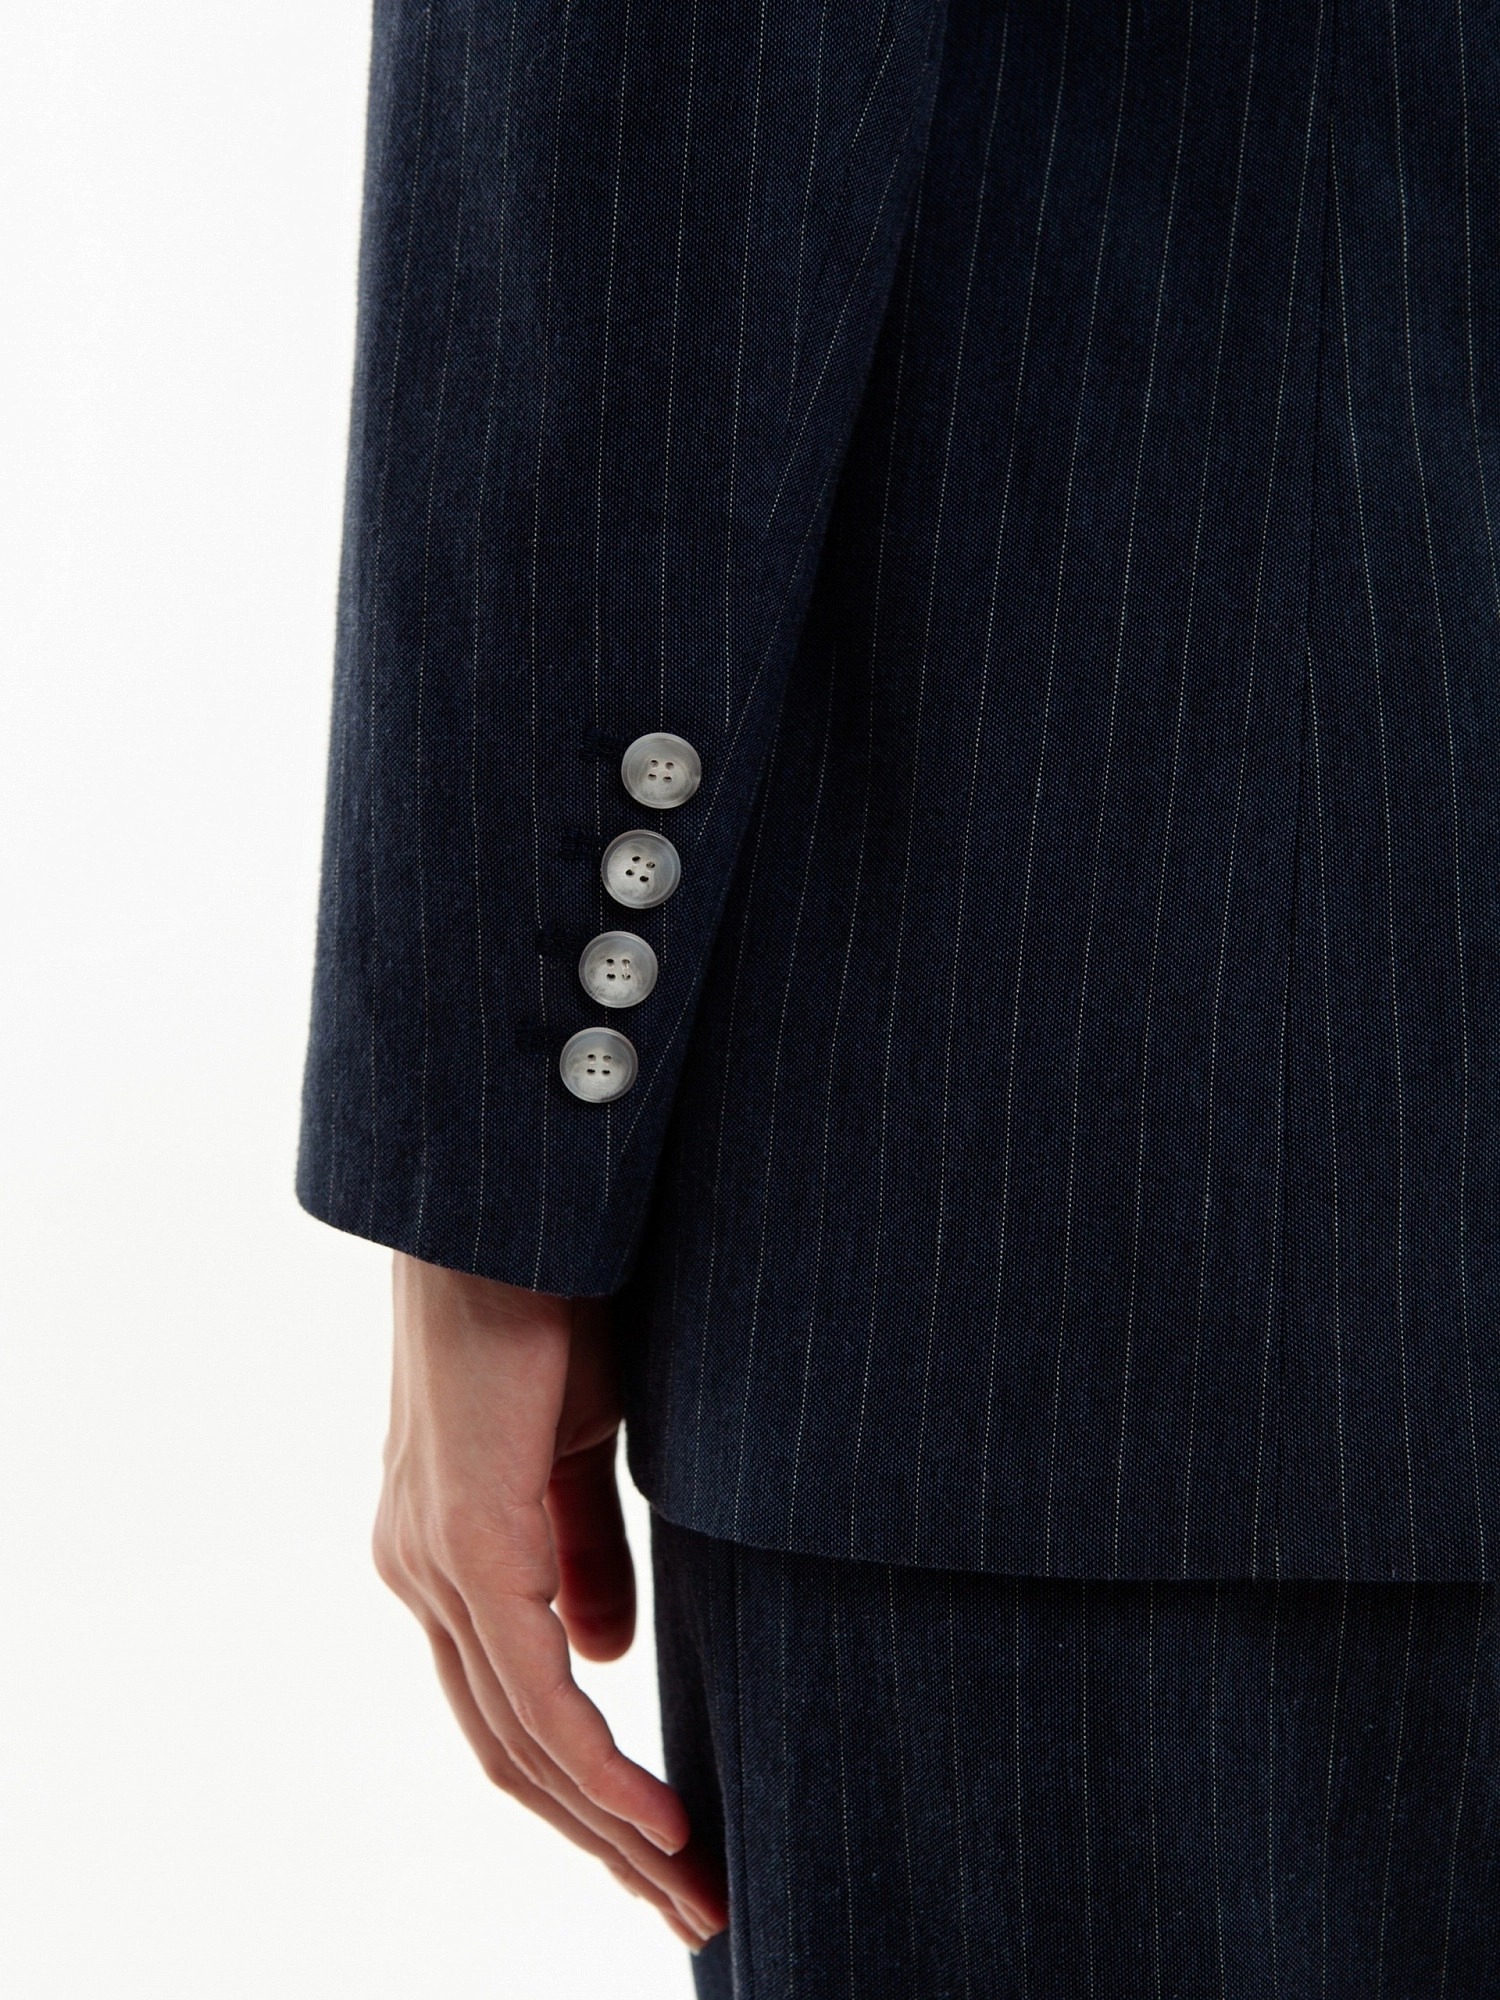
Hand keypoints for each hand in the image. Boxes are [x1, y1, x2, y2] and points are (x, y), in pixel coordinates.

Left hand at [371, 1251, 727, 1950]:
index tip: (673, 1847)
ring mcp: (434, 1560)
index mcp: (449, 1552)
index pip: (515, 1709)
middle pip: (512, 1749)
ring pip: (520, 1739)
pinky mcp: (464, 1535)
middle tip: (694, 1909)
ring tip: (694, 1888)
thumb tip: (606, 1661)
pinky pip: (530, 1687)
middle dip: (605, 1841)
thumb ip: (584, 1552)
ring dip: (611, 1827)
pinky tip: (655, 1818)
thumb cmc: (553, 1307)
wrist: (514, 1210)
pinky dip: (595, 1766)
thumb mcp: (585, 1448)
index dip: (590, 1792)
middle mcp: (424, 1573)